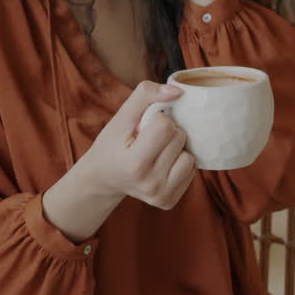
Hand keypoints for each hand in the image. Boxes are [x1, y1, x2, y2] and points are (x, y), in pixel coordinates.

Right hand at [76, 81, 195, 209]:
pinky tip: (161, 165)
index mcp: (135, 164)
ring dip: (176, 149)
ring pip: (190, 156)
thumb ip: (146, 95)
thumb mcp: (122, 116)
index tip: (142, 129)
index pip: (166, 126)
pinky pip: (191, 171)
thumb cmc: (113, 144)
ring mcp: (160, 196)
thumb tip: (178, 92)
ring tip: (155, 153)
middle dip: (167, 133)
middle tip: (147, 141)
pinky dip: (179, 163)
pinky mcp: (169, 202)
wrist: (103, 178)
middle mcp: (150, 184)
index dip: (156, 120)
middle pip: (180, 139)